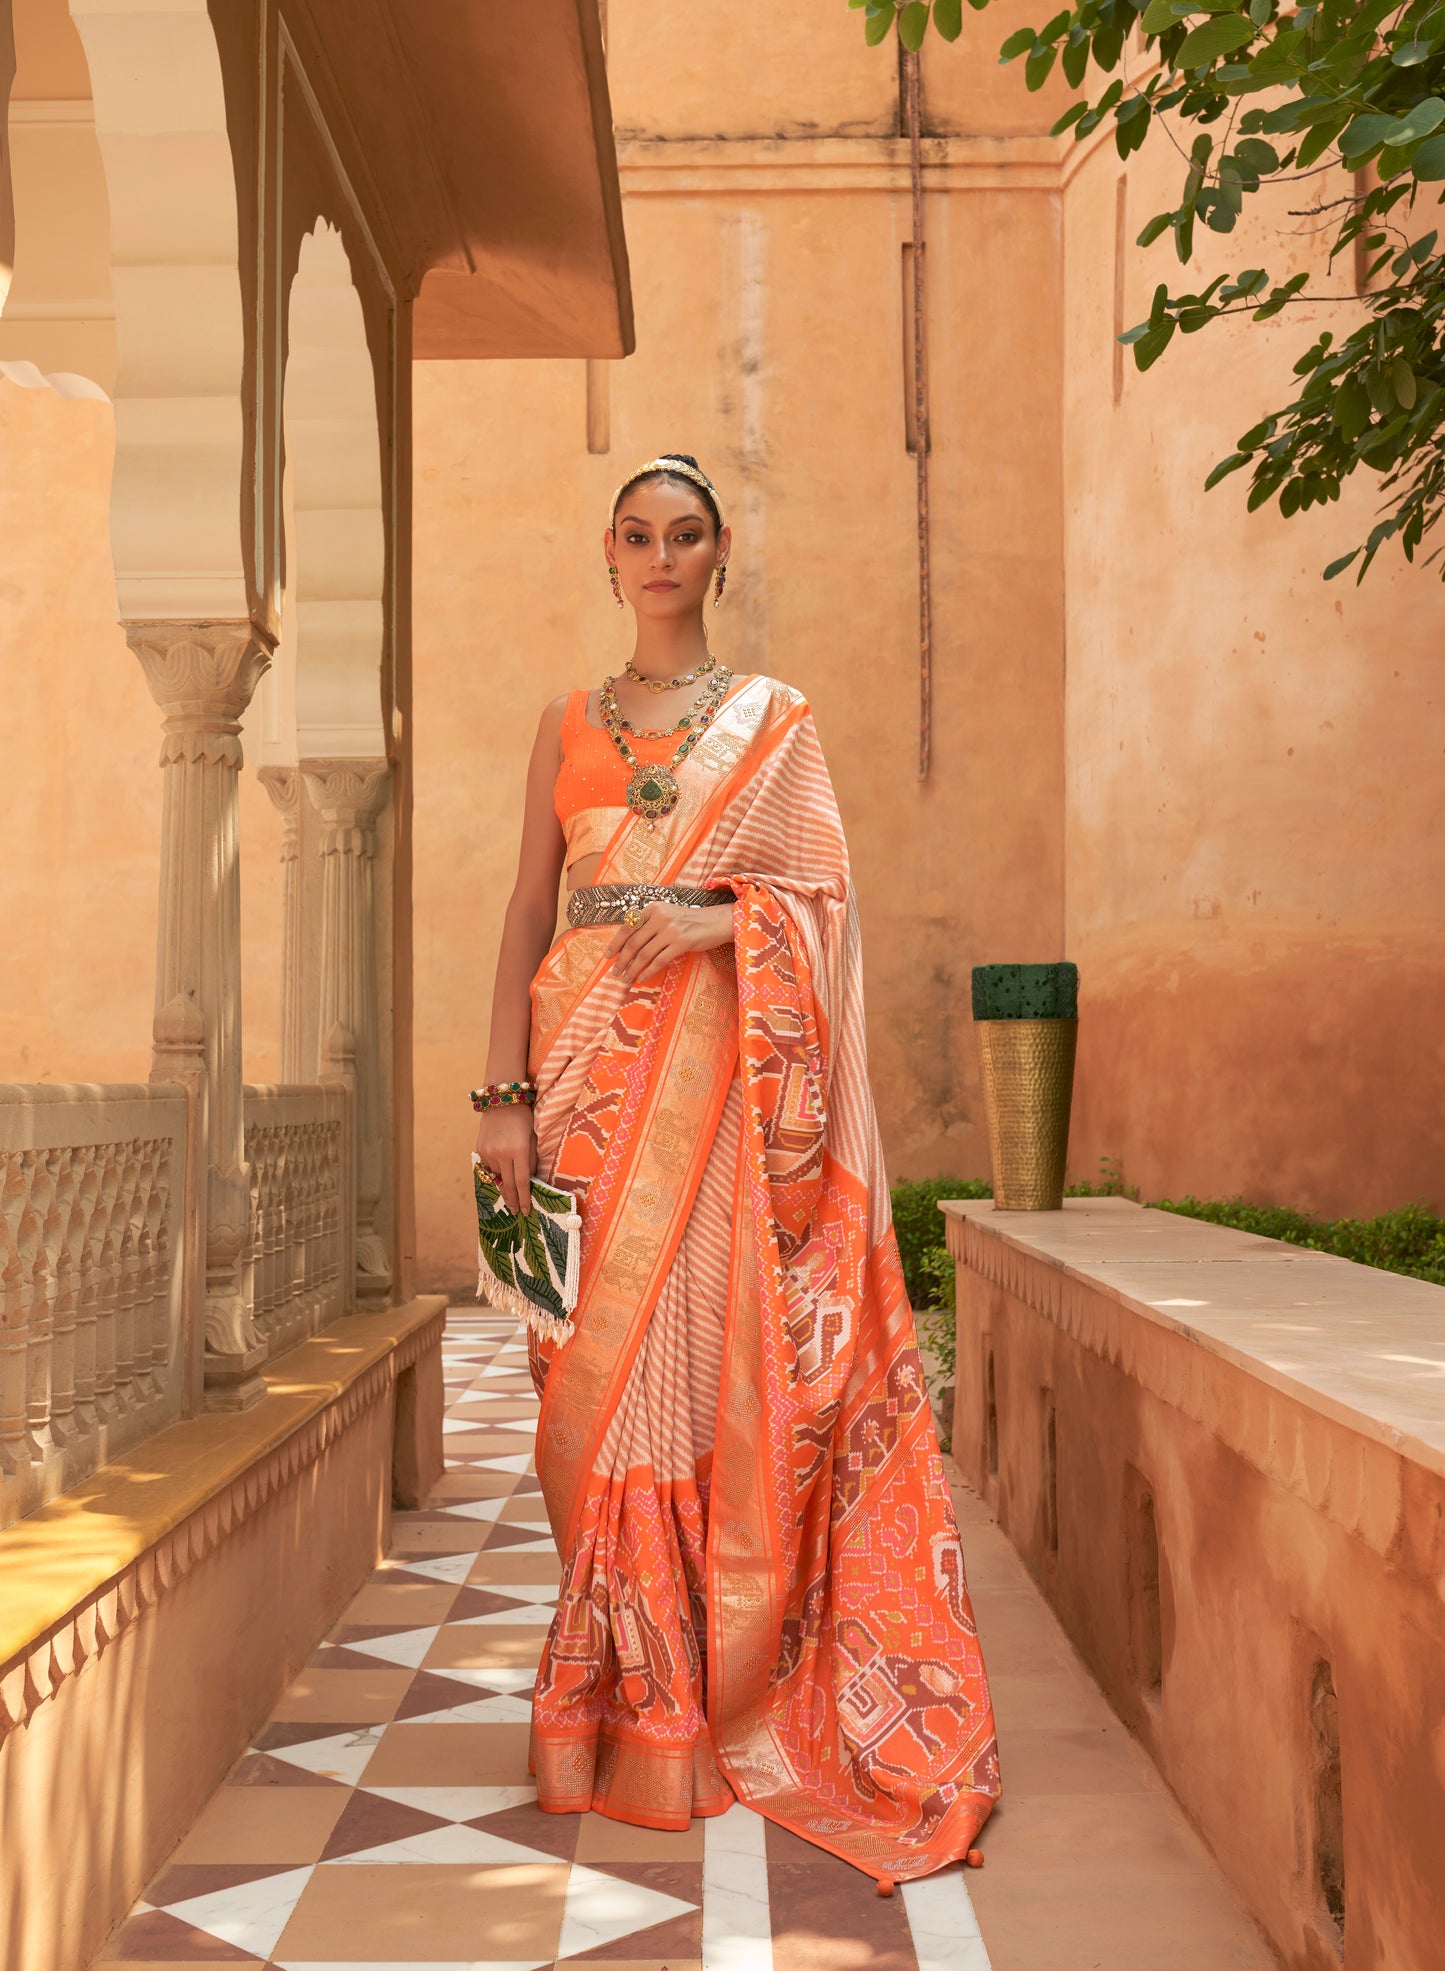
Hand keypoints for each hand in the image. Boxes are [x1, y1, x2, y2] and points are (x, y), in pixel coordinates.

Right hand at [474, 1100, 536, 1214]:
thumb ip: (531, 1160)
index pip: (522, 1182)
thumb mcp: (533, 1138)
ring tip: (511, 1198)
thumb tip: (529, 1181)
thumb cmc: (523, 1118)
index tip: (526, 1210)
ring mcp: (489, 1152)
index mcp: (519, 1150)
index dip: (525, 1199)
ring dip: (505, 1187)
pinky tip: (502, 1179)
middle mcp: (502, 1153)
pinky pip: (490, 1167)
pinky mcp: (480, 1149)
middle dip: (513, 1200)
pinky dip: (497, 1174)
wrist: (501, 1100)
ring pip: (498, 1177)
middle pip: (508, 1184)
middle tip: (516, 1211)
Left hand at [607, 901, 734, 985]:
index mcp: (653, 908)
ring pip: (644, 953)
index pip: (628, 926)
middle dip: (621, 960)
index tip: (608, 956)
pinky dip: (648, 971)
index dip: (615, 942)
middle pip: (633, 942)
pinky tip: (641, 978)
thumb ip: (649, 924)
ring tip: (626, 978)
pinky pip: (659, 960)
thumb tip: (628, 945)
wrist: (716, 921)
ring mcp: (671, 929)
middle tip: (615, 972)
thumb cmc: (690, 921)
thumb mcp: (667, 914)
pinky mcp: (681, 942)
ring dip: (632, 968)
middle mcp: (660, 917)